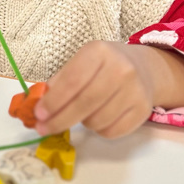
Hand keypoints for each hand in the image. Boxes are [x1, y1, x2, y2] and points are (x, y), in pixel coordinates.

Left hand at [34, 41, 154, 138]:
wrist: (144, 69)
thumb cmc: (105, 66)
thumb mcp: (81, 62)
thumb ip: (60, 81)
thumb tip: (39, 105)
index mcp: (100, 52)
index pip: (72, 80)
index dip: (53, 101)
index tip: (39, 114)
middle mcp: (121, 69)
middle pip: (84, 103)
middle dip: (60, 119)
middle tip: (44, 128)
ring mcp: (135, 90)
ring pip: (97, 120)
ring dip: (82, 123)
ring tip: (82, 113)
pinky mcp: (143, 110)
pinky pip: (112, 132)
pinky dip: (99, 130)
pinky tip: (99, 118)